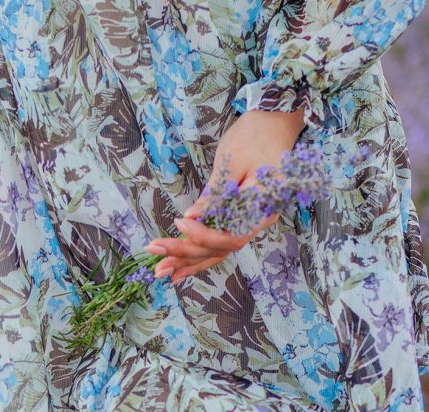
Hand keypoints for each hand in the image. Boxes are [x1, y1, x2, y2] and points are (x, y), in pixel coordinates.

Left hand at [144, 108, 306, 282]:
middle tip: (155, 251)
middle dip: (187, 252)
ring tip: (161, 271)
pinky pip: (220, 242)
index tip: (180, 223)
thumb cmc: (253, 136)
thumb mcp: (231, 162)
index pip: (232, 235)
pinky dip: (199, 255)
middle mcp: (260, 219)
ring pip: (220, 250)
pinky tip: (178, 268)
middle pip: (222, 247)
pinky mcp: (241, 218)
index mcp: (263, 206)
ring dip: (189, 261)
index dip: (203, 235)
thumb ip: (215, 194)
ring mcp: (252, 221)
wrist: (273, 123)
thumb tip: (191, 217)